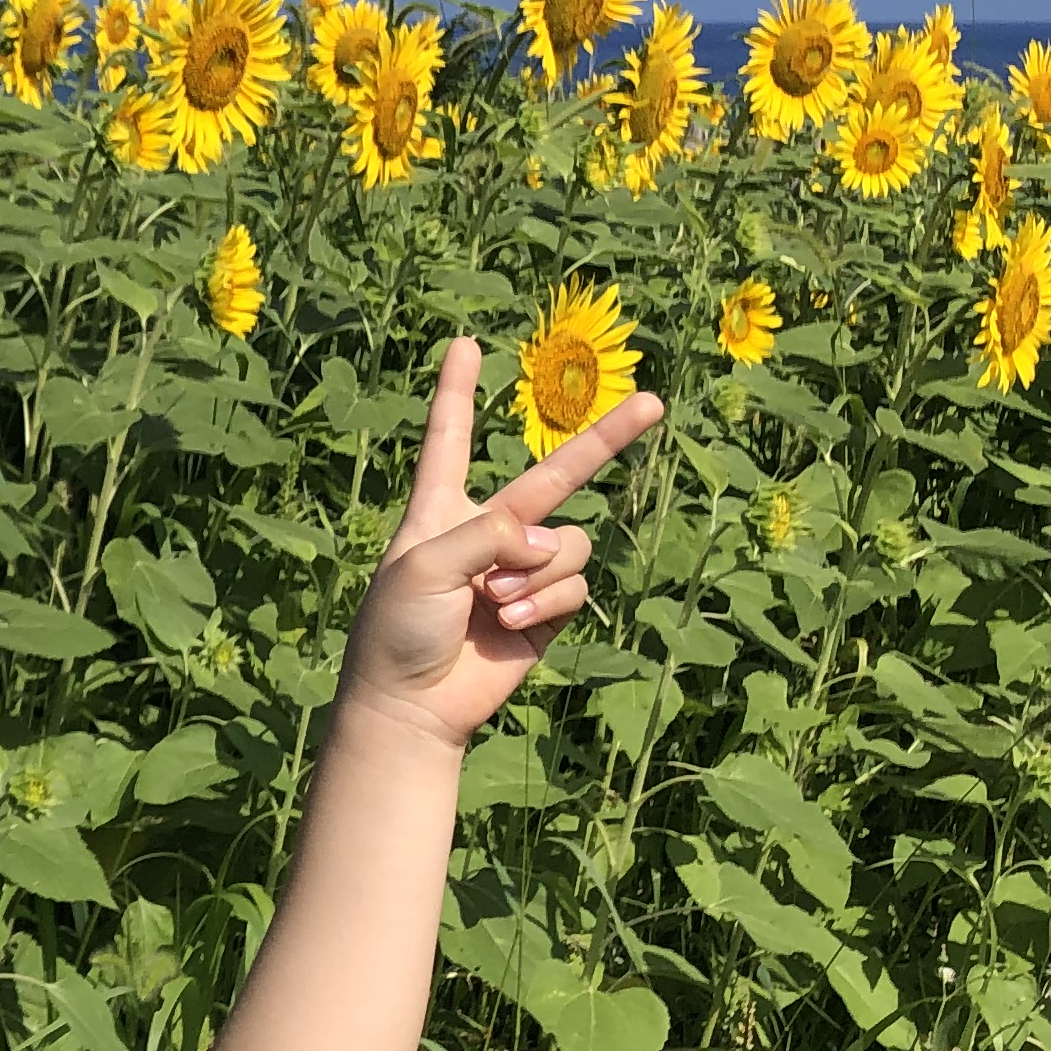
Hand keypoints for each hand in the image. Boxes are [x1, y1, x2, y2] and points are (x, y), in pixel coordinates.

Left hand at [344, 334, 661, 747]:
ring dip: (537, 572)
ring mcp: (521, 570)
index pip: (451, 439)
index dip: (457, 392)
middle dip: (605, 440)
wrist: (412, 705)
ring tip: (492, 604)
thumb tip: (544, 539)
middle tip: (654, 402)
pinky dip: (545, 602)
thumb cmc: (397, 631)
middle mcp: (489, 531)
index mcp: (441, 510)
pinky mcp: (546, 609)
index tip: (465, 344)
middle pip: (556, 474)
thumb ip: (487, 533)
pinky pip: (573, 583)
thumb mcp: (424, 566)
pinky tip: (508, 625)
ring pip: (569, 542)